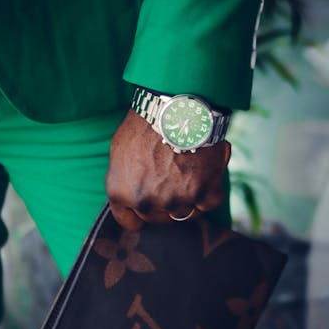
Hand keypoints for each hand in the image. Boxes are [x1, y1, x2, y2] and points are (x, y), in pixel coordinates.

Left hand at [105, 109, 230, 230]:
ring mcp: (175, 201)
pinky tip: (206, 172)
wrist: (178, 106)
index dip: (140, 214)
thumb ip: (124, 178)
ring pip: (183, 213)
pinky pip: (207, 205)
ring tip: (189, 171)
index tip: (148, 206)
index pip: (130, 222)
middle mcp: (146, 202)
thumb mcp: (120, 150)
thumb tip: (129, 194)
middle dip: (163, 204)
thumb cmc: (147, 122)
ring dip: (186, 198)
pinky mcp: (202, 195)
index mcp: (121, 193)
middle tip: (171, 180)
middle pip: (157, 219)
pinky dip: (209, 191)